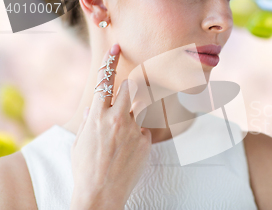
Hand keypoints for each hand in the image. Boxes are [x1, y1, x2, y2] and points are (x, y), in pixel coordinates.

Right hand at [70, 44, 151, 209]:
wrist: (101, 193)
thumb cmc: (85, 168)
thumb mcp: (80, 142)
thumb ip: (88, 121)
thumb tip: (94, 108)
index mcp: (97, 116)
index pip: (104, 81)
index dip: (110, 61)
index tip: (116, 47)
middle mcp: (117, 119)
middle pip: (131, 88)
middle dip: (131, 85)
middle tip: (132, 88)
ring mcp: (134, 130)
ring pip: (141, 106)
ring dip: (135, 110)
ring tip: (123, 129)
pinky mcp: (146, 142)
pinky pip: (144, 130)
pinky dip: (138, 134)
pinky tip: (128, 150)